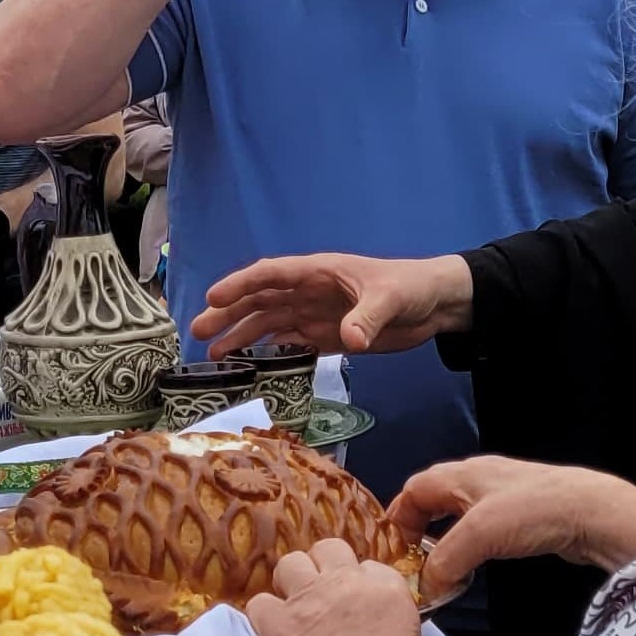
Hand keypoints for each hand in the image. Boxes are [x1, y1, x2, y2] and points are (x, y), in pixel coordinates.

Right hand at [194, 250, 472, 358]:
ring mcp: (316, 313)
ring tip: (214, 352)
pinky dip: (268, 350)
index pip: (271, 275)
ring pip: (269, 322)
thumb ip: (368, 318)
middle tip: (199, 332)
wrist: (437, 304)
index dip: (241, 285)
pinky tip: (248, 363)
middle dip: (229, 314)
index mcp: (318, 272)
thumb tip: (349, 339)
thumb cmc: (412, 287)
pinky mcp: (327, 335)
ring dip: (242, 335)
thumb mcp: (391, 298)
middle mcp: (309, 291)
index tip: (213, 298)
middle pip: (261, 300)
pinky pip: (290, 341)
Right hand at [390, 455, 635, 606]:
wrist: (592, 512)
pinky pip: (484, 527)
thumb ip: (445, 561)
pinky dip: (470, 545)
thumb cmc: (532, 511)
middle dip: (418, 528)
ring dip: (445, 539)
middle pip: (434, 498)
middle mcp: (479, 478)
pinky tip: (475, 564)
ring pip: (459, 514)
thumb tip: (427, 587)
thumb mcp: (478, 536)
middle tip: (410, 560)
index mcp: (462, 474)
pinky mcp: (524, 514)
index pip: (413, 489)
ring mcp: (503, 494)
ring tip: (439, 566)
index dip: (396, 517)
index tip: (390, 550)